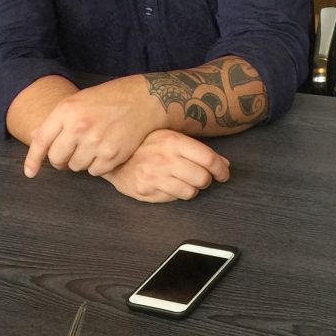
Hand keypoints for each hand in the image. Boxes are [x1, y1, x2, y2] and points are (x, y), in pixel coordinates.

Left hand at [24, 77, 162, 178]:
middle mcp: (79, 126)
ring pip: (76, 167)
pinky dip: (98, 166)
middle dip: (61, 160)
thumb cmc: (109, 99)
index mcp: (67, 110)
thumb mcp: (78, 101)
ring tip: (93, 146)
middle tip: (70, 152)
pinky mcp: (112, 155)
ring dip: (81, 162)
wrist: (144, 99)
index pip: (41, 140)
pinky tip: (105, 150)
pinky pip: (95, 172)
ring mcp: (96, 142)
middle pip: (57, 158)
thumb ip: (58, 120)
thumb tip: (35, 136)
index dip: (33, 159)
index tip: (30, 172)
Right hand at [102, 130, 230, 202]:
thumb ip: (196, 149)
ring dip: (191, 188)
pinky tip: (167, 184)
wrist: (112, 155)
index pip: (208, 159)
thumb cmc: (144, 144)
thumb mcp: (170, 137)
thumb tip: (223, 164)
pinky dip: (175, 193)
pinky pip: (173, 198)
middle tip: (200, 177)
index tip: (223, 174)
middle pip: (202, 178)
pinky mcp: (145, 191)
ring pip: (190, 192)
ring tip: (182, 180)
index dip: (221, 169)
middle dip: (205, 180)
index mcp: (172, 141)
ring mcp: (153, 177)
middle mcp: (164, 159)